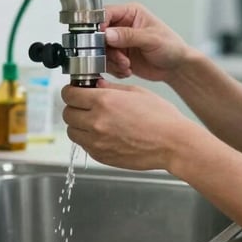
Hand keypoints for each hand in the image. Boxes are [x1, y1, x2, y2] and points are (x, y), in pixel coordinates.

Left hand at [61, 79, 197, 171]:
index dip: (71, 91)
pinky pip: (84, 146)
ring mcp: (98, 142)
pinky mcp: (102, 156)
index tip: (76, 91)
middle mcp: (96, 122)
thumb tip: (95, 85)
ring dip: (78, 125)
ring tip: (94, 120)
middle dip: (74, 107)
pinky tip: (104, 133)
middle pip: (67, 113)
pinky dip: (88, 139)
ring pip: (72, 132)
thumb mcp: (136, 92)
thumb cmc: (161, 117)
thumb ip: (111, 88)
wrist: (173, 143)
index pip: (69, 94)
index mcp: (104, 101)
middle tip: (85, 105)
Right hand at [101, 2, 188, 81]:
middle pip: (99, 34)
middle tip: (120, 59)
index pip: (106, 13)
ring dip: (111, 61)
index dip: (99, 25)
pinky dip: (114, 69)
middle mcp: (122, 25)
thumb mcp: (151, 39)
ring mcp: (119, 42)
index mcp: (130, 13)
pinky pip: (106, 62)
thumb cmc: (171, 46)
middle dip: (106, 49)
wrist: (176, 67)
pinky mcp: (118, 56)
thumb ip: (129, 36)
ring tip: (126, 66)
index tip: (100, 39)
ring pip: (101, 50)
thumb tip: (107, 33)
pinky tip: (127, 70)